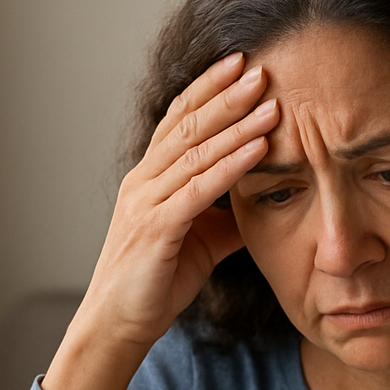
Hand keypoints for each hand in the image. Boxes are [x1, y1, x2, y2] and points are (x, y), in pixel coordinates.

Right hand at [43, 53, 280, 389]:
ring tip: (270, 101)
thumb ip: (227, 213)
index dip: (209, 90)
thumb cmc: (157, 282)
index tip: (241, 65)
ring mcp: (147, 202)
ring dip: (236, 124)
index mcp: (150, 178)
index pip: (179, 120)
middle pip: (187, 125)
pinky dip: (231, 166)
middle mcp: (144, 181)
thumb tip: (265, 195)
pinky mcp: (156, 229)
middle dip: (226, 95)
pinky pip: (199, 189)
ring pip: (195, 152)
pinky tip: (258, 148)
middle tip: (261, 68)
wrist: (120, 324)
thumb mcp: (201, 239)